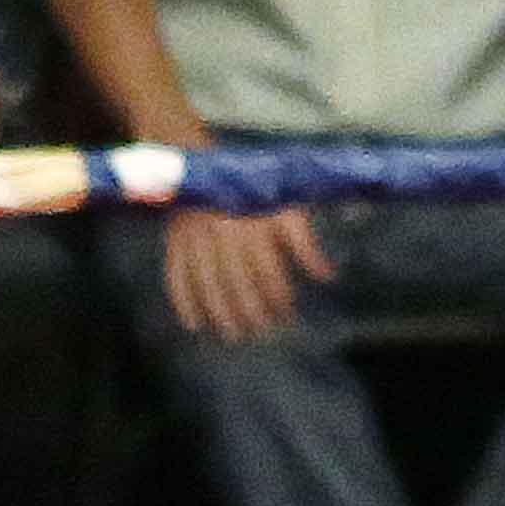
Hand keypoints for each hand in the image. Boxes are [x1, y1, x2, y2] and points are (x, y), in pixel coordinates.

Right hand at [159, 203, 331, 344]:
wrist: (210, 171)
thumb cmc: (256, 195)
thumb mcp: (288, 212)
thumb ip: (306, 246)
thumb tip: (328, 277)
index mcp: (255, 227)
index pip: (268, 271)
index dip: (278, 296)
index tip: (286, 316)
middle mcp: (225, 236)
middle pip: (238, 282)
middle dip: (250, 311)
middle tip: (261, 333)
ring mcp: (197, 240)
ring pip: (208, 283)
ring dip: (219, 312)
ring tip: (232, 334)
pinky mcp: (176, 243)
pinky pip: (176, 276)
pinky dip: (182, 301)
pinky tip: (193, 324)